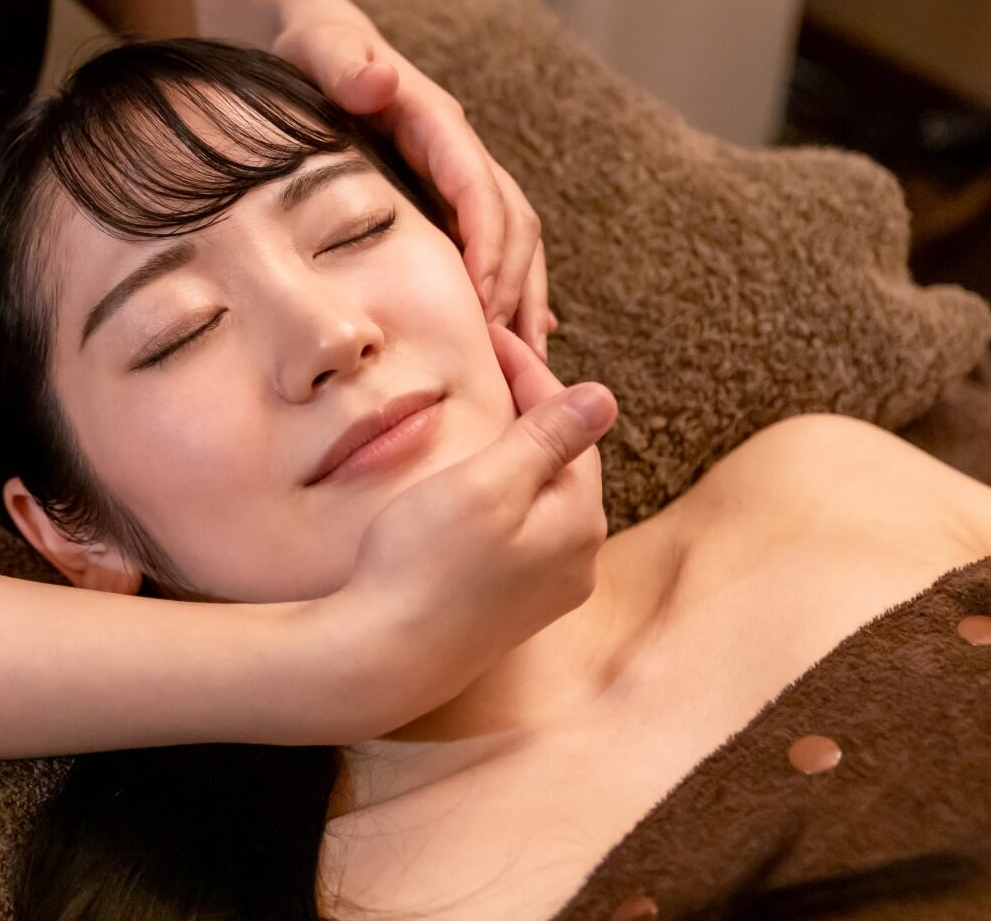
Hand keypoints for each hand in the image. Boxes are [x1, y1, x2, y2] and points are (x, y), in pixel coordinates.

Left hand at [272, 16, 556, 359]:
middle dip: (514, 287)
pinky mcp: (437, 191)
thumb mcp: (309, 37)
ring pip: (509, 238)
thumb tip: (380, 81)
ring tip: (523, 369)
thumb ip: (339, 56)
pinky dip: (501, 291)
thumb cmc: (297, 35)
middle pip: (509, 219)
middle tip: (505, 358)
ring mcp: (449, 171)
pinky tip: (504, 343)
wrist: (288, 24)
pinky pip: (483, 243)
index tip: (484, 303)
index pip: (477, 186)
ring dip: (521, 299)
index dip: (487, 245)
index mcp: (430, 116)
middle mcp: (453, 146)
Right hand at [315, 329, 613, 737]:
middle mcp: (577, 558)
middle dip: (528, 410)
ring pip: (542, 497)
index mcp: (579, 519)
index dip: (530, 373)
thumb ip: (548, 438)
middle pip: (561, 461)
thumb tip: (606, 397)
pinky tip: (471, 486)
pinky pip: (522, 531)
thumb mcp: (488, 484)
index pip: (568, 424)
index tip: (491, 334)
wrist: (383, 655)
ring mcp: (546, 589)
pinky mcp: (511, 607)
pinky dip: (502, 494)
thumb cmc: (426, 562)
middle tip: (486, 364)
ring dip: (514, 452)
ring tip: (478, 413)